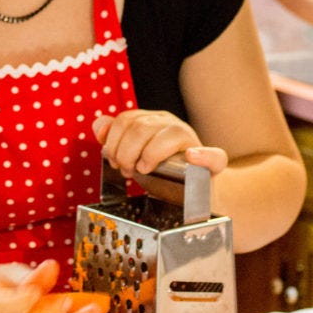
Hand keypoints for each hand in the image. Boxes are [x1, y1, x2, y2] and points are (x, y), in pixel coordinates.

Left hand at [92, 110, 227, 177]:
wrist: (193, 193)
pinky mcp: (212, 163)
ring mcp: (193, 141)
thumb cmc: (160, 173)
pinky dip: (202, 156)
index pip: (126, 119)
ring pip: (170, 135)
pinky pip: (214, 155)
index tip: (114, 161)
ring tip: (144, 171)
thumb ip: (115, 138)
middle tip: (127, 170)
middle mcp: (172, 125)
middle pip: (141, 127)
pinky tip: (191, 158)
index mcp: (153, 121)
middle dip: (126, 152)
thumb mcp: (133, 154)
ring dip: (150, 155)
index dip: (114, 141)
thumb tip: (98, 126)